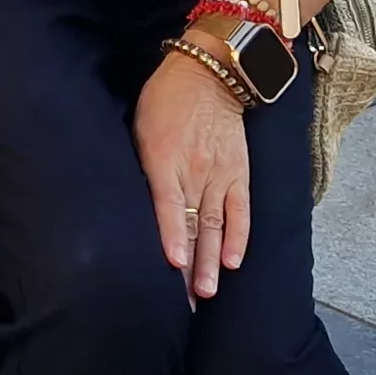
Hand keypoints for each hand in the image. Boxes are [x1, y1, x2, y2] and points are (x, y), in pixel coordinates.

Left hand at [135, 47, 250, 299]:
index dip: (171, 236)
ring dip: (212, 261)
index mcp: (164, 160)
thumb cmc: (164, 101)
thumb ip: (142, 169)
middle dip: (189, 265)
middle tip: (185, 301)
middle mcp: (194, 171)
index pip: (168, 205)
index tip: (172, 264)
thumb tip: (134, 207)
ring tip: (208, 291)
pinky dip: (238, 236)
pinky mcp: (239, 173)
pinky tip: (234, 262)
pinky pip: (240, 210)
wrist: (209, 73)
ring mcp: (219, 174)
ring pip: (215, 225)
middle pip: (191, 225)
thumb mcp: (140, 129)